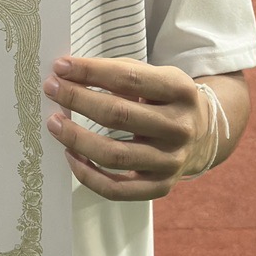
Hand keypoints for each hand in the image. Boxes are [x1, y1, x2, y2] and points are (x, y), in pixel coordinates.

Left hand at [43, 56, 229, 202]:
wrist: (203, 135)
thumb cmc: (166, 101)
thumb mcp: (157, 77)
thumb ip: (121, 73)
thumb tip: (70, 75)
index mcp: (180, 91)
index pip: (129, 78)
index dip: (91, 72)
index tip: (61, 67)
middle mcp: (180, 127)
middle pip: (119, 115)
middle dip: (78, 100)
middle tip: (51, 89)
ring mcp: (171, 161)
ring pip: (114, 155)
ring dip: (77, 138)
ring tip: (54, 123)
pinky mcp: (160, 186)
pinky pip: (116, 189)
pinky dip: (88, 174)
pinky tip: (70, 155)